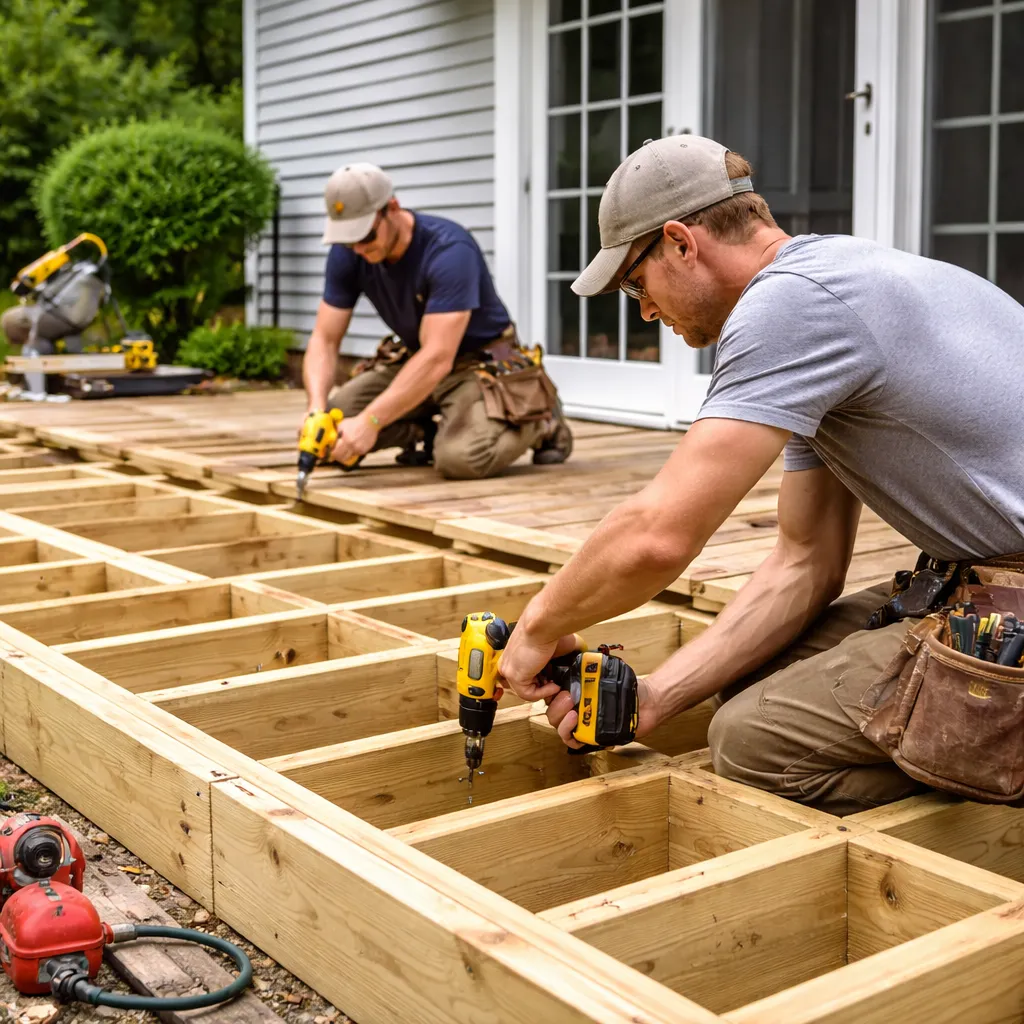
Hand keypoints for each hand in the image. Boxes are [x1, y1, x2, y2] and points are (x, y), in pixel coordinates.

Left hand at [331, 412, 378, 464]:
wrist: (369, 422)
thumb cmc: (356, 422)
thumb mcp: (342, 425)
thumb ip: (336, 433)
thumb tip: (331, 441)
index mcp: (346, 440)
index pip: (336, 453)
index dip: (331, 454)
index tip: (330, 454)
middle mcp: (353, 446)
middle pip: (342, 458)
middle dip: (337, 457)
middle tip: (335, 455)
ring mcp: (359, 449)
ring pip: (349, 458)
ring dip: (345, 456)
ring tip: (343, 451)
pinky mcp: (364, 450)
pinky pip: (356, 455)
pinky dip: (352, 452)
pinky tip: (352, 446)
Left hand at [498, 629, 580, 702]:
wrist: (543, 624)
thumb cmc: (547, 629)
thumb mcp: (547, 648)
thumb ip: (550, 661)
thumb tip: (565, 667)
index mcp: (513, 656)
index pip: (522, 677)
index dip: (539, 681)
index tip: (552, 680)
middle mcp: (507, 663)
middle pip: (523, 685)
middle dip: (541, 687)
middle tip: (555, 684)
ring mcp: (508, 670)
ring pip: (525, 691)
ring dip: (543, 691)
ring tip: (556, 684)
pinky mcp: (514, 676)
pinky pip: (528, 695)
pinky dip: (544, 693)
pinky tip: (554, 685)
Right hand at [545, 674, 662, 749]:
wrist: (648, 702)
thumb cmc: (628, 688)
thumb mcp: (608, 673)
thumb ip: (594, 669)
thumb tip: (582, 661)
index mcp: (577, 695)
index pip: (553, 696)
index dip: (550, 693)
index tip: (556, 686)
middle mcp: (576, 710)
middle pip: (553, 714)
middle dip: (556, 706)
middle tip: (568, 698)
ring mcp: (583, 726)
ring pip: (561, 729)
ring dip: (562, 721)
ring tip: (573, 712)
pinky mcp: (592, 738)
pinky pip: (575, 742)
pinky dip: (572, 735)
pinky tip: (577, 724)